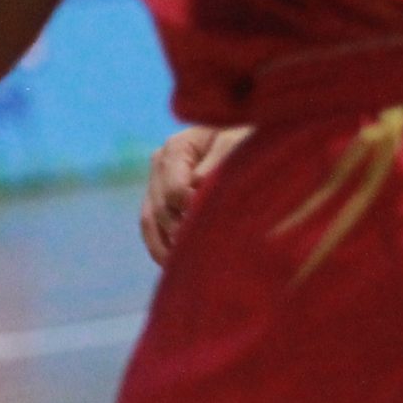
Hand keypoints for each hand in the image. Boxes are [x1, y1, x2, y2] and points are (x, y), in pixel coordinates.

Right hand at [139, 124, 245, 264]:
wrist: (251, 137)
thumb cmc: (249, 137)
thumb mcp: (239, 143)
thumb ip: (218, 164)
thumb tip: (196, 189)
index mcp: (176, 147)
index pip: (174, 190)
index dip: (191, 211)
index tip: (216, 224)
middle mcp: (160, 164)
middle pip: (160, 208)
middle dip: (181, 232)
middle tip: (206, 254)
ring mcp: (157, 183)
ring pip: (150, 221)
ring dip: (166, 246)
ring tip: (187, 266)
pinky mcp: (161, 200)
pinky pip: (152, 228)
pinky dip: (161, 248)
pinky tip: (176, 265)